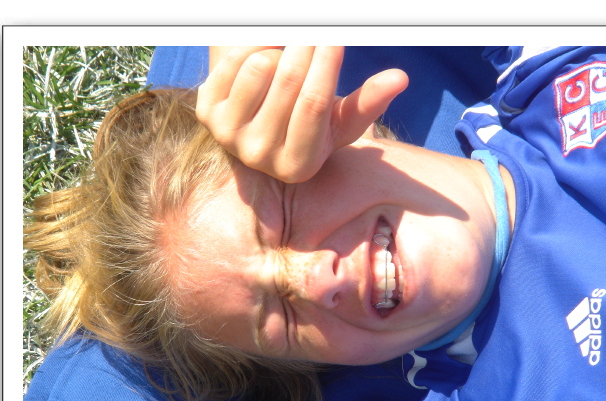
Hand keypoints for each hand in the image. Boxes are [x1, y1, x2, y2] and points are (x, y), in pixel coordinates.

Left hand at [196, 46, 407, 182]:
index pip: (314, 105)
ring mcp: (228, 136)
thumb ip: (369, 103)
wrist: (259, 126)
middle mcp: (259, 158)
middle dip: (306, 45)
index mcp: (297, 167)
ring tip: (290, 50)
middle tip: (315, 28)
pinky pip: (233, 62)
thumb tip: (399, 79)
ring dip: (279, 47)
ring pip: (259, 68)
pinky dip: (253, 46)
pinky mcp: (206, 112)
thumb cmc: (308, 125)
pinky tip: (266, 51)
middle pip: (288, 83)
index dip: (327, 64)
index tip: (334, 35)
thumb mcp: (339, 122)